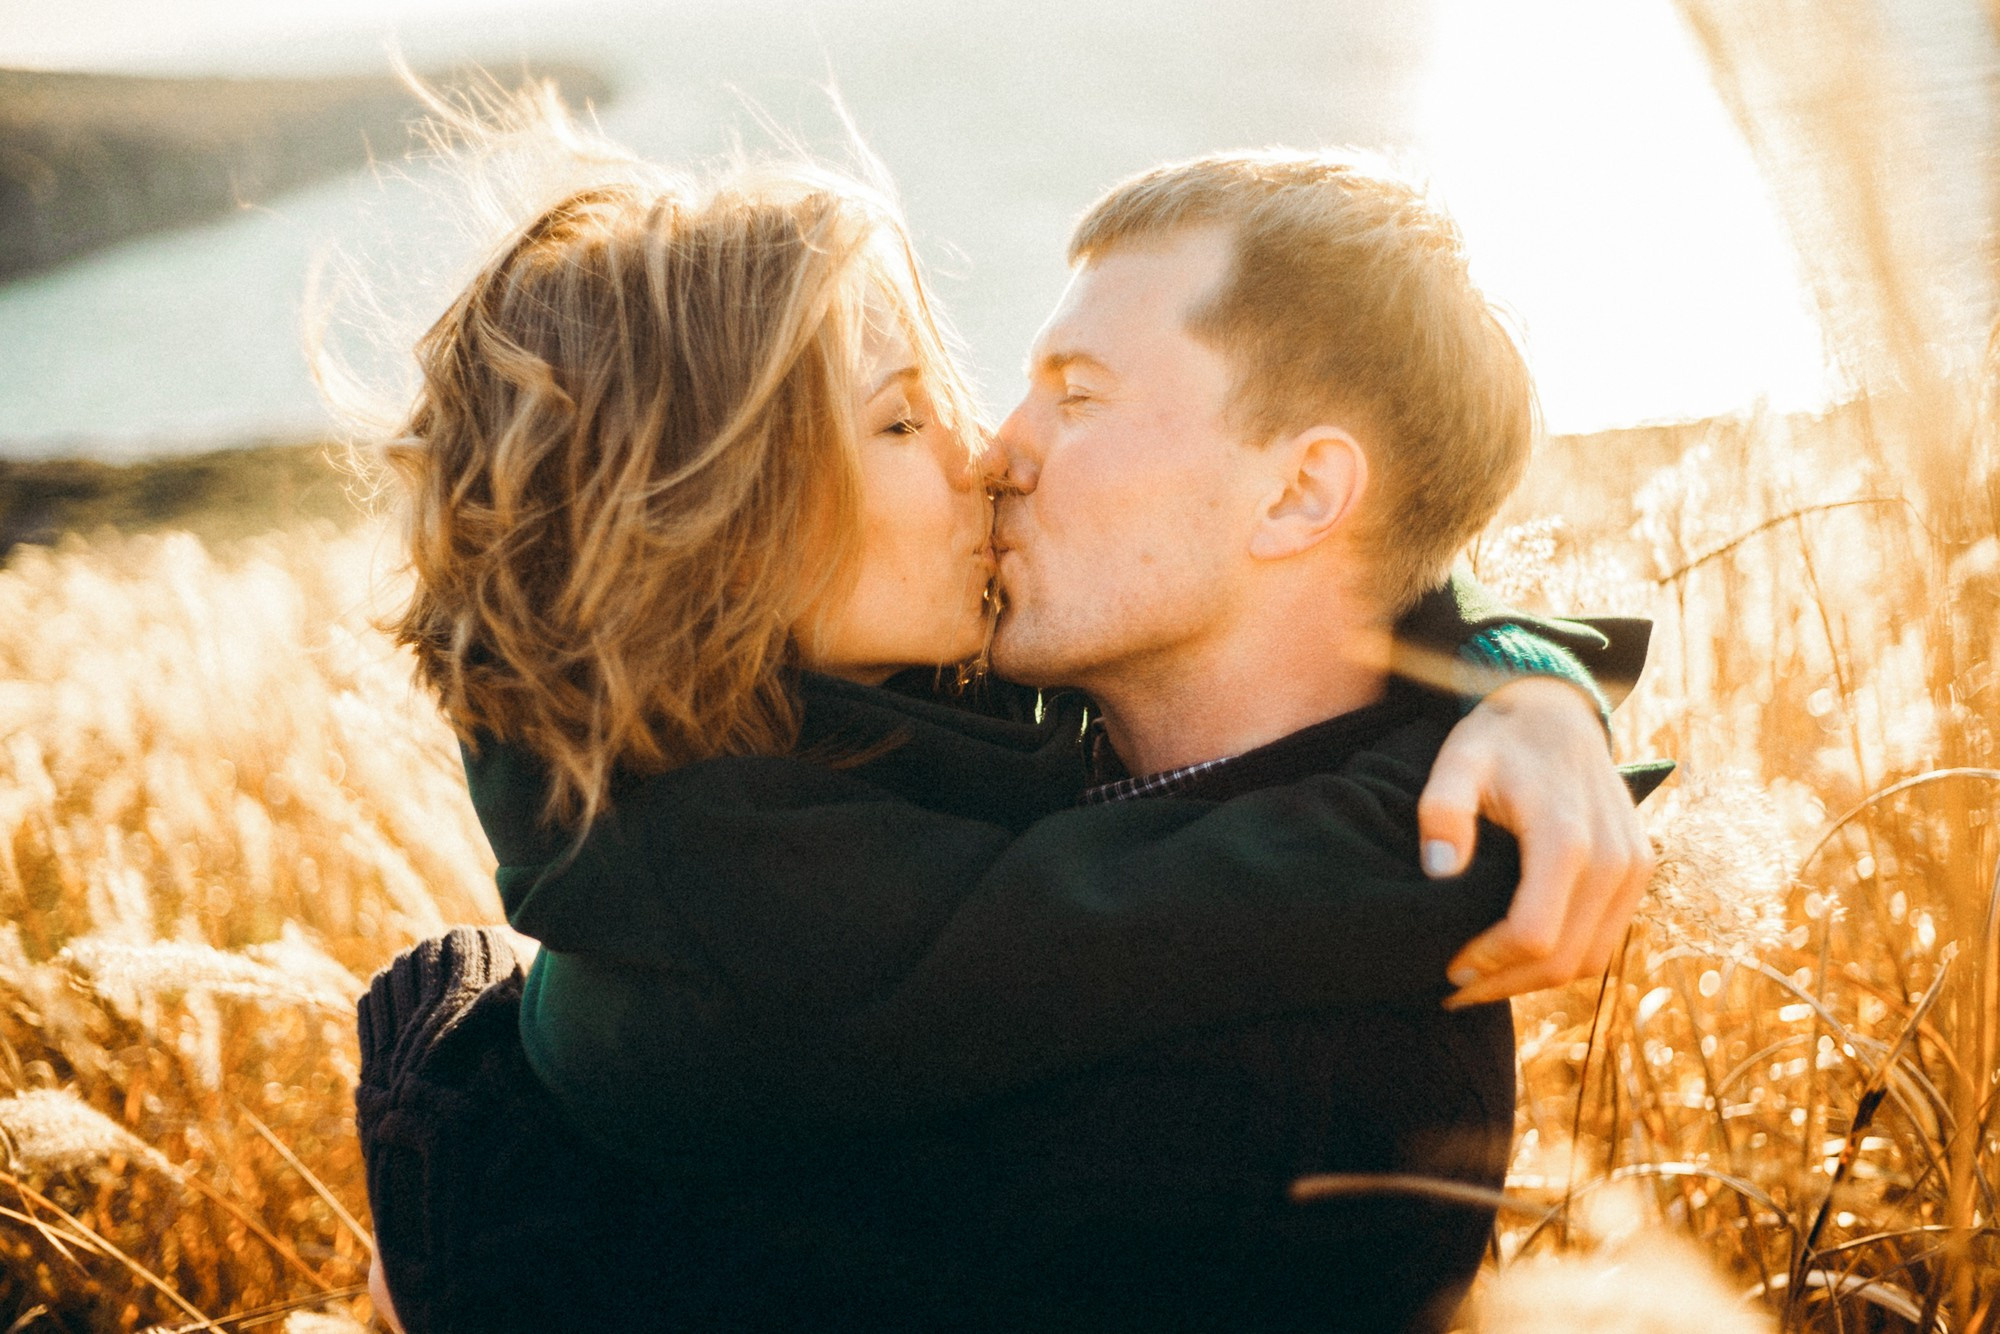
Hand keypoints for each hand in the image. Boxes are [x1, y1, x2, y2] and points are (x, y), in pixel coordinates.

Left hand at [1415, 675, 1652, 1007]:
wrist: (1557, 710)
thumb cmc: (1500, 738)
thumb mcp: (1458, 760)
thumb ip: (1442, 812)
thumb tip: (1439, 874)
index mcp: (1567, 837)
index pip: (1534, 935)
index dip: (1488, 964)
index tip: (1446, 965)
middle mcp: (1614, 859)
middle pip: (1565, 960)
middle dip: (1505, 983)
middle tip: (1454, 989)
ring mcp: (1635, 867)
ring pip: (1591, 960)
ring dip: (1534, 980)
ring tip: (1481, 979)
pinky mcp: (1640, 871)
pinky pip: (1606, 939)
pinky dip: (1565, 959)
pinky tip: (1517, 957)